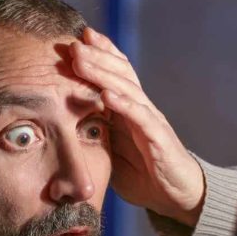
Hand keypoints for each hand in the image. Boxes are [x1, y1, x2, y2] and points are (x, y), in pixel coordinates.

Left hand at [69, 27, 205, 226]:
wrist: (176, 195)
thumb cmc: (143, 172)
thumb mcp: (111, 151)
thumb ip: (93, 135)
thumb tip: (60, 126)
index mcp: (129, 108)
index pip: (115, 73)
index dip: (99, 54)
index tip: (76, 40)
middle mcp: (141, 108)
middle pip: (120, 73)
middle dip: (96, 56)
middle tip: (73, 42)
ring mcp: (151, 120)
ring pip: (127, 89)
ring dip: (103, 73)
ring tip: (82, 60)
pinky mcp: (159, 139)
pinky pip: (141, 117)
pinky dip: (124, 104)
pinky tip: (107, 95)